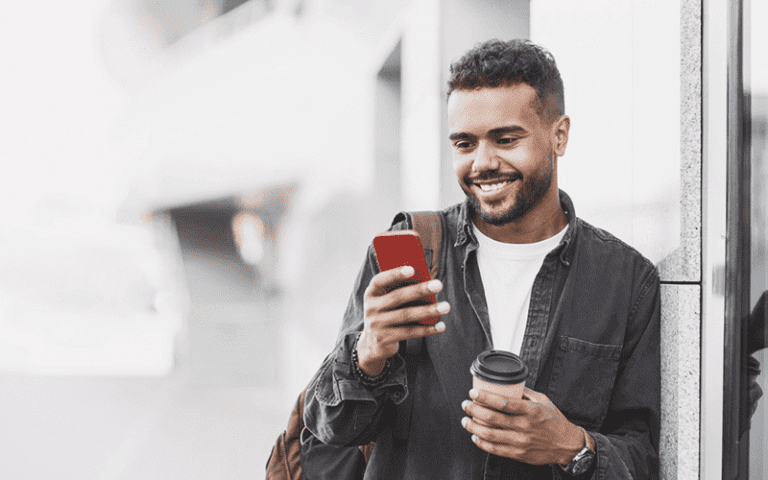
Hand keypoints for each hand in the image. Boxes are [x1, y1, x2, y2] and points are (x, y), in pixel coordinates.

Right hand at [356, 266, 449, 374]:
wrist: (373, 343)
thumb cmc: (387, 314)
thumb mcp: (386, 300)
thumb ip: (399, 290)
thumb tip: (427, 282)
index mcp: (371, 293)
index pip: (379, 280)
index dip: (395, 274)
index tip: (412, 269)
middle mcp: (371, 308)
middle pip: (398, 297)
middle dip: (420, 290)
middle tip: (438, 285)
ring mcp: (377, 324)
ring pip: (406, 315)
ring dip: (428, 310)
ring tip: (445, 307)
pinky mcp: (385, 339)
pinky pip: (409, 332)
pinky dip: (427, 329)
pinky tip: (440, 326)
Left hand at [460, 387, 590, 465]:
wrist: (566, 445)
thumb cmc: (554, 420)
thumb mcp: (542, 400)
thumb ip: (524, 392)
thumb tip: (506, 383)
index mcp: (530, 411)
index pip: (502, 403)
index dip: (484, 397)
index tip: (473, 393)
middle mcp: (524, 427)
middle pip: (492, 418)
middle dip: (474, 410)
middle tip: (465, 405)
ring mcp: (521, 442)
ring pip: (490, 435)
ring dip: (473, 427)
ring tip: (465, 420)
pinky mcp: (518, 454)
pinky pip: (495, 449)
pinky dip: (482, 443)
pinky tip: (475, 436)